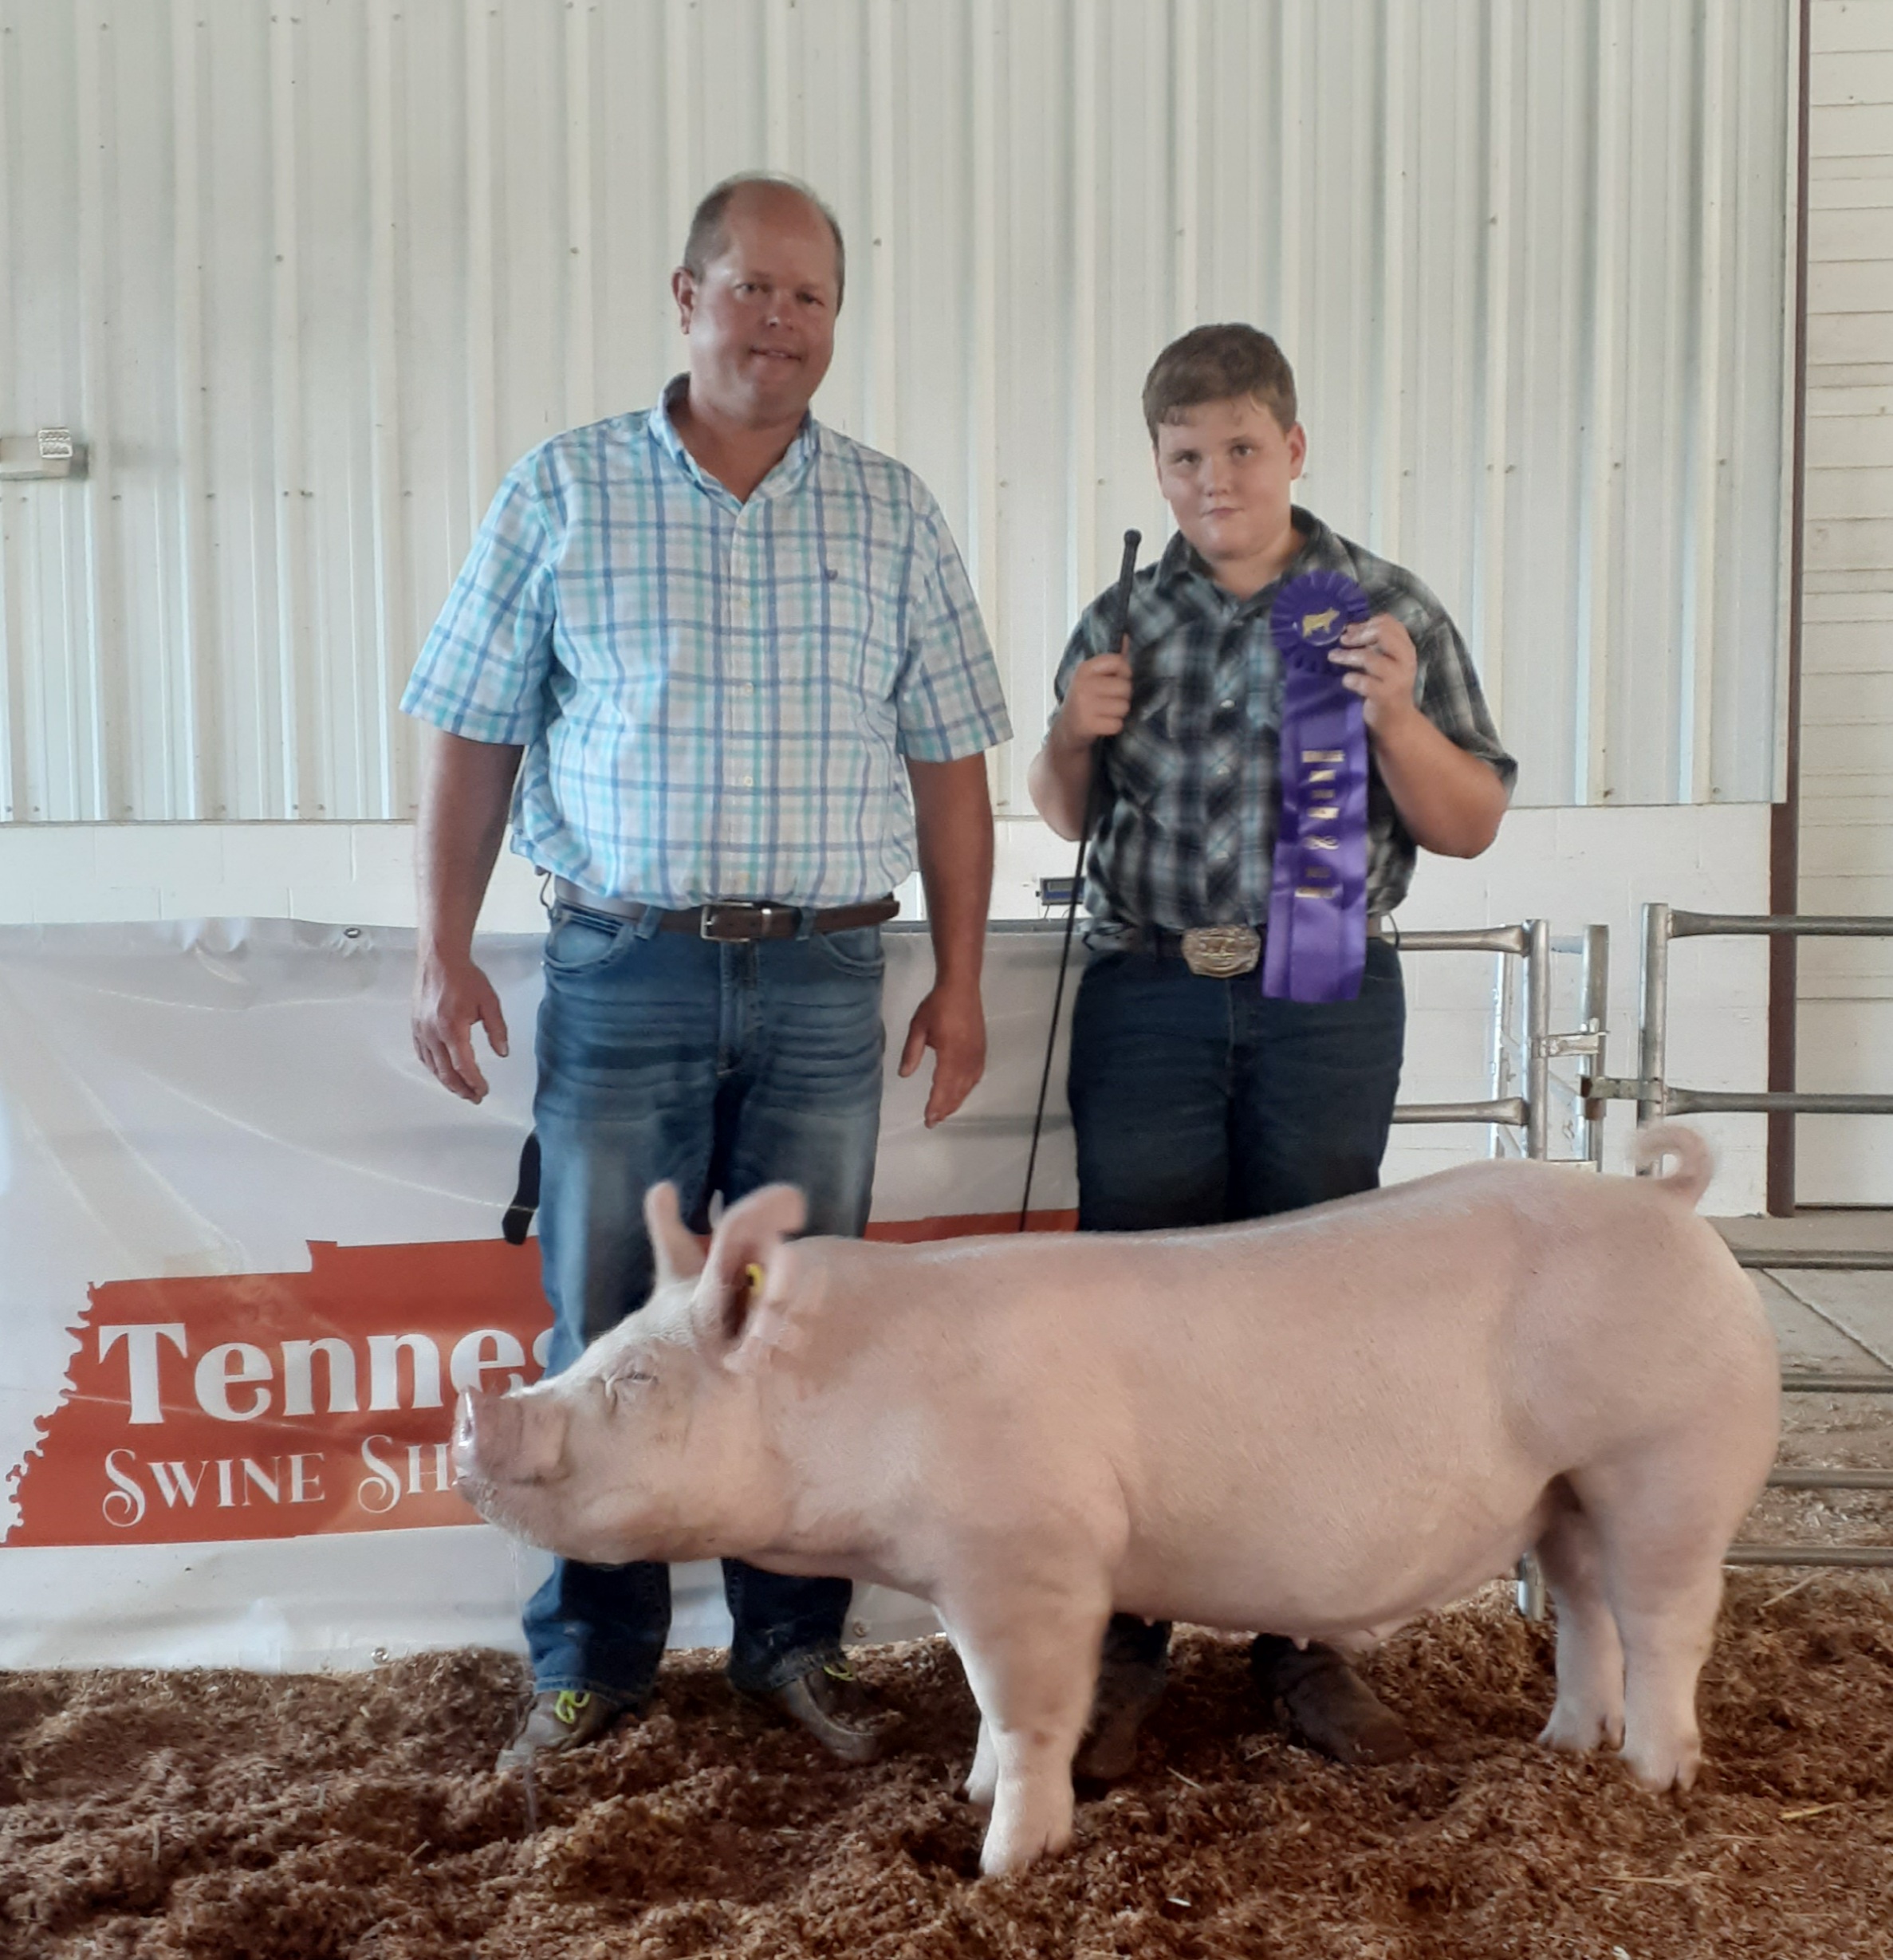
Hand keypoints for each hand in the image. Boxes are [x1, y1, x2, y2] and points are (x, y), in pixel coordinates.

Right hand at [413, 952, 510, 1101]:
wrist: (441, 960)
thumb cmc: (464, 978)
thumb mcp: (490, 1003)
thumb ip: (497, 1030)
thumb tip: (502, 1052)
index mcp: (452, 1029)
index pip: (464, 1066)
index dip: (475, 1082)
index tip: (484, 1090)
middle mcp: (433, 1033)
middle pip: (446, 1072)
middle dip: (462, 1088)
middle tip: (475, 1097)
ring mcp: (421, 1031)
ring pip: (432, 1067)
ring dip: (447, 1082)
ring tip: (462, 1089)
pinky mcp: (415, 1026)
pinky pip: (422, 1055)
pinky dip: (432, 1068)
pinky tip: (441, 1072)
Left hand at [898, 977, 986, 1127]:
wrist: (961, 987)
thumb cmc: (937, 1005)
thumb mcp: (918, 1026)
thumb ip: (912, 1051)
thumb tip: (904, 1074)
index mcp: (950, 1052)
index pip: (943, 1085)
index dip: (935, 1104)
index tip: (928, 1119)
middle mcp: (967, 1057)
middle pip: (957, 1090)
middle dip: (945, 1108)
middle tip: (933, 1122)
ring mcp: (977, 1055)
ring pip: (968, 1085)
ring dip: (956, 1101)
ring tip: (944, 1113)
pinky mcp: (981, 1050)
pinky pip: (976, 1076)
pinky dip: (968, 1089)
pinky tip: (961, 1093)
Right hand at [1052, 644, 1132, 748]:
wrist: (1066, 729)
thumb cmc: (1085, 699)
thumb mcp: (1093, 677)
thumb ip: (1112, 660)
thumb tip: (1126, 636)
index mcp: (1085, 669)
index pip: (1118, 662)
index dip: (1124, 672)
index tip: (1116, 680)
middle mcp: (1083, 684)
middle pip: (1125, 687)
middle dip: (1123, 696)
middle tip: (1109, 700)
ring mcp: (1084, 705)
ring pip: (1123, 707)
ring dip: (1119, 713)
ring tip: (1105, 712)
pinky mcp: (1088, 725)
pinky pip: (1117, 724)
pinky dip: (1113, 726)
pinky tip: (1102, 724)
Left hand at [1329, 614, 1418, 734]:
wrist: (1397, 722)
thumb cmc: (1387, 688)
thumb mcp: (1385, 662)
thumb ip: (1372, 645)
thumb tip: (1349, 628)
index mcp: (1406, 648)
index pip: (1389, 623)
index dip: (1367, 623)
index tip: (1351, 630)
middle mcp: (1405, 660)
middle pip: (1382, 634)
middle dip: (1358, 635)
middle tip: (1342, 641)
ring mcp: (1396, 678)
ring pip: (1369, 658)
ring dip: (1347, 656)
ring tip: (1333, 657)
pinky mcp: (1385, 695)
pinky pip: (1363, 682)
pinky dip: (1350, 679)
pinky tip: (1346, 680)